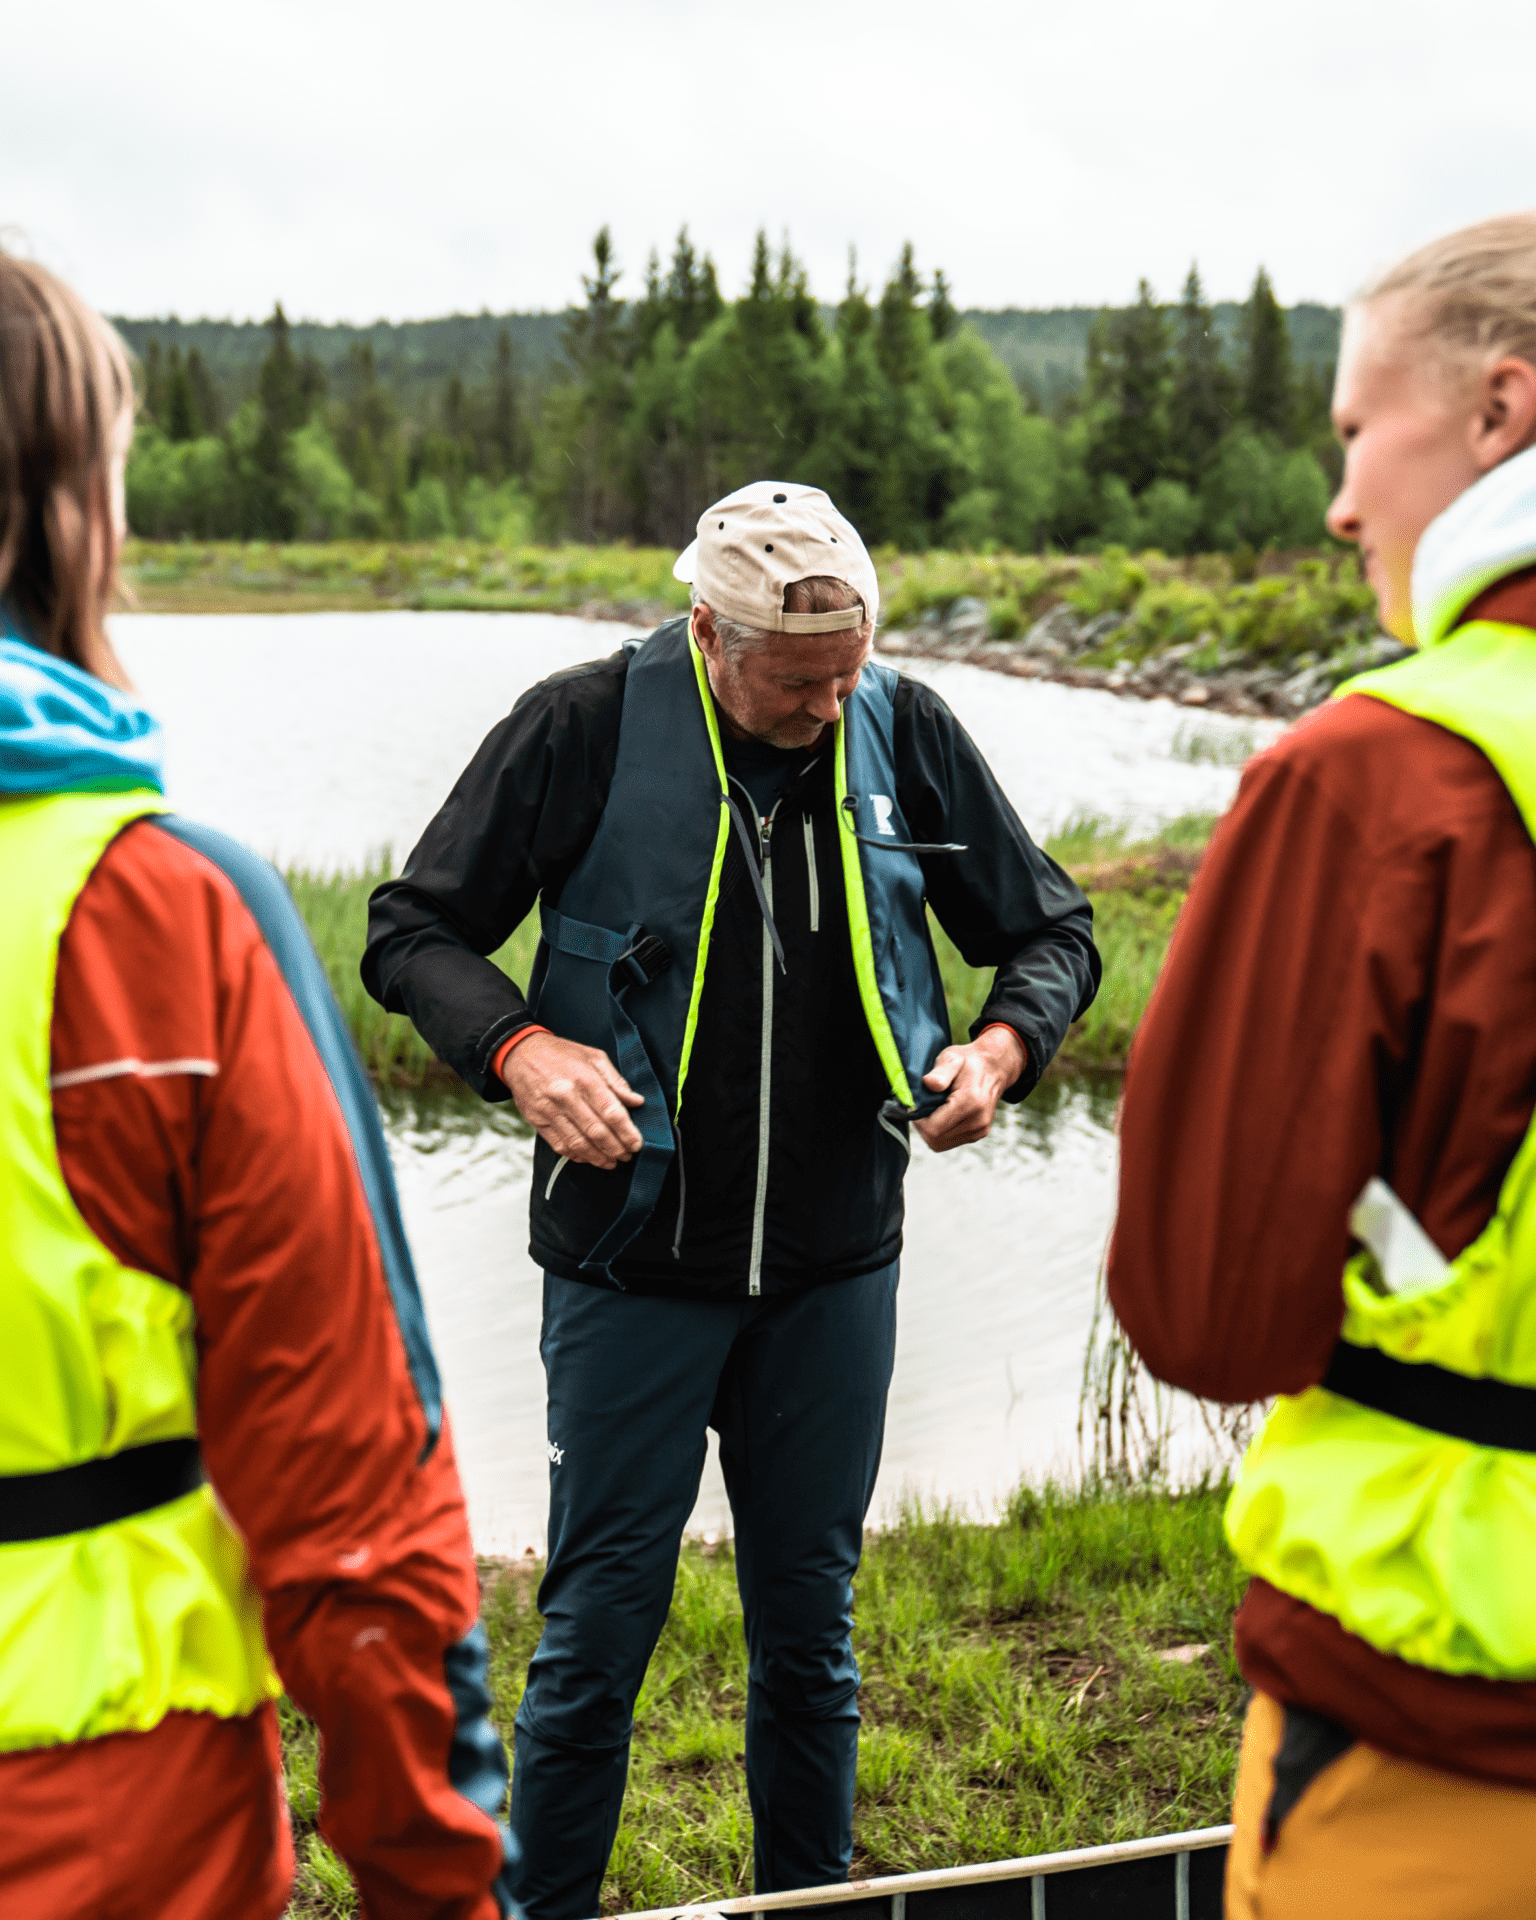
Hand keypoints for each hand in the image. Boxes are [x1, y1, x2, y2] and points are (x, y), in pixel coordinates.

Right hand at [500, 1032, 643, 1168]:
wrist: (521, 1053)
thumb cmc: (562, 1054)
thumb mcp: (594, 1057)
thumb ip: (616, 1081)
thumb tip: (636, 1102)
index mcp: (585, 1078)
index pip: (611, 1112)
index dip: (627, 1132)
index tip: (636, 1144)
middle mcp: (566, 1095)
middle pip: (596, 1131)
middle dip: (616, 1148)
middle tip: (627, 1156)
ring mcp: (549, 1110)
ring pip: (578, 1143)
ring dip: (598, 1157)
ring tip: (611, 1162)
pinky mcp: (537, 1121)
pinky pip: (560, 1145)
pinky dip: (577, 1155)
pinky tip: (589, 1157)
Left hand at [913, 1027, 1026, 1152]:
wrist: (994, 1068)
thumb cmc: (968, 1061)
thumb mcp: (952, 1057)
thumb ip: (941, 1071)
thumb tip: (928, 1084)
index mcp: (971, 1102)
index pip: (933, 1129)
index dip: (918, 1120)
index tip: (916, 1104)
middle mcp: (978, 1121)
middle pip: (935, 1140)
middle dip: (922, 1126)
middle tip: (922, 1106)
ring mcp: (980, 1130)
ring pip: (940, 1144)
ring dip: (930, 1130)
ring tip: (932, 1109)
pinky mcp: (979, 1134)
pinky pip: (949, 1142)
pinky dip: (940, 1132)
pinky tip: (942, 1114)